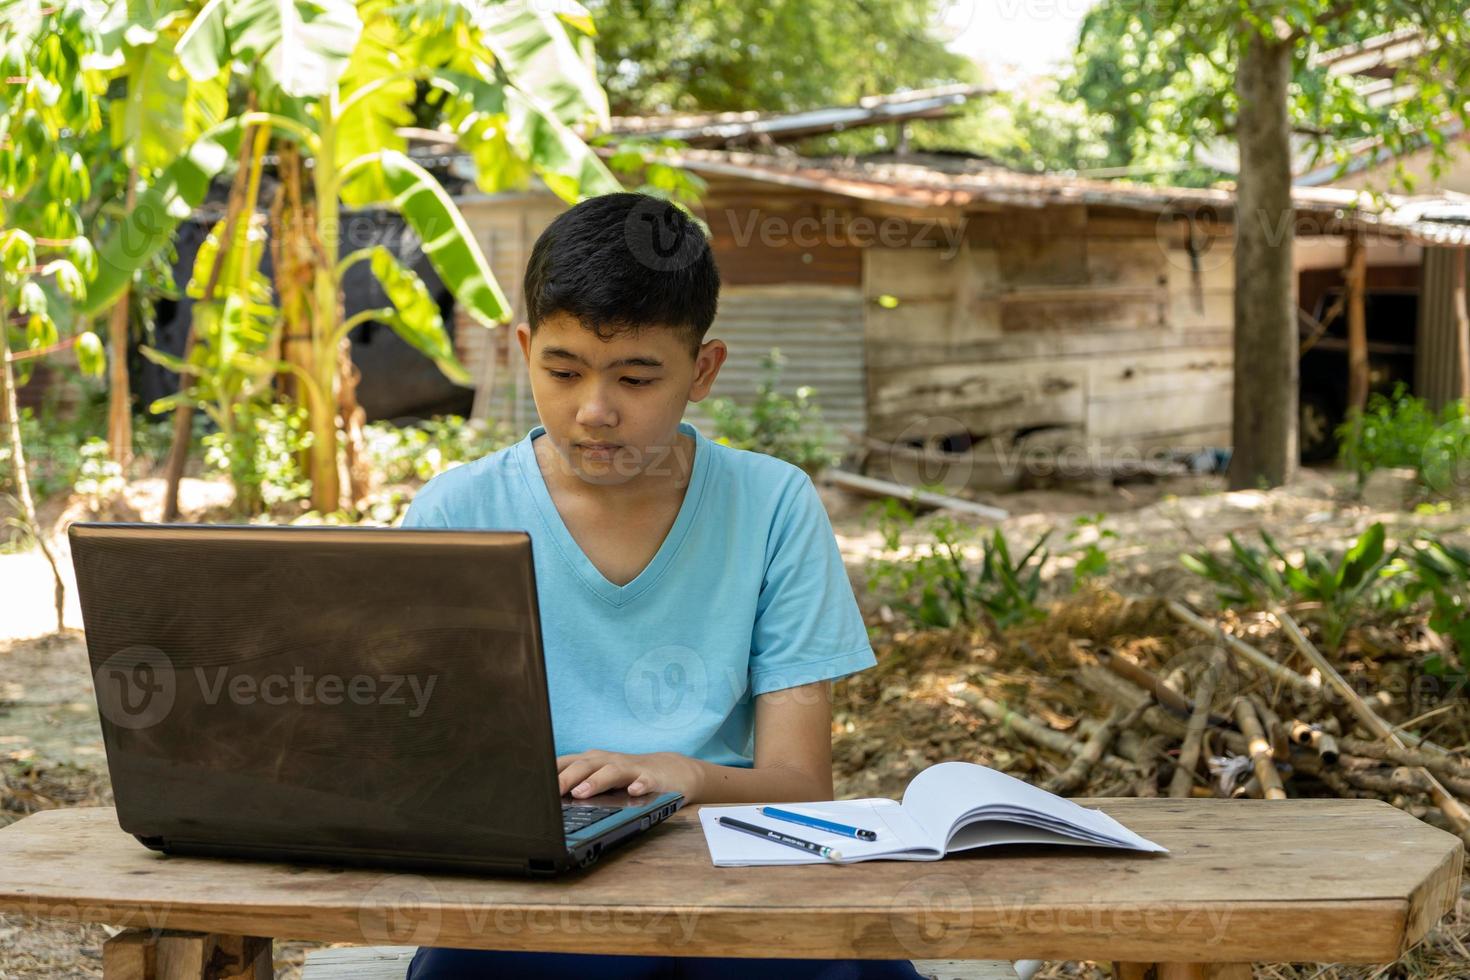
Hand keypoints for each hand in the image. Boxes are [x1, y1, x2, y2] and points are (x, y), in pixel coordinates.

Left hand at [556, 749, 702, 800]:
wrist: (672, 771)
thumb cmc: (628, 776)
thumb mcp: (599, 778)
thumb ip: (576, 785)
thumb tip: (545, 802)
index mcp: (592, 762)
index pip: (565, 763)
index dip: (548, 773)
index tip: (531, 786)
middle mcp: (608, 761)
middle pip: (584, 765)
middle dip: (566, 778)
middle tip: (550, 792)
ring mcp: (631, 769)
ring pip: (611, 772)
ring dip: (595, 781)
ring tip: (581, 793)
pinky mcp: (653, 779)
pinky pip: (646, 782)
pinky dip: (640, 786)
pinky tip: (634, 791)